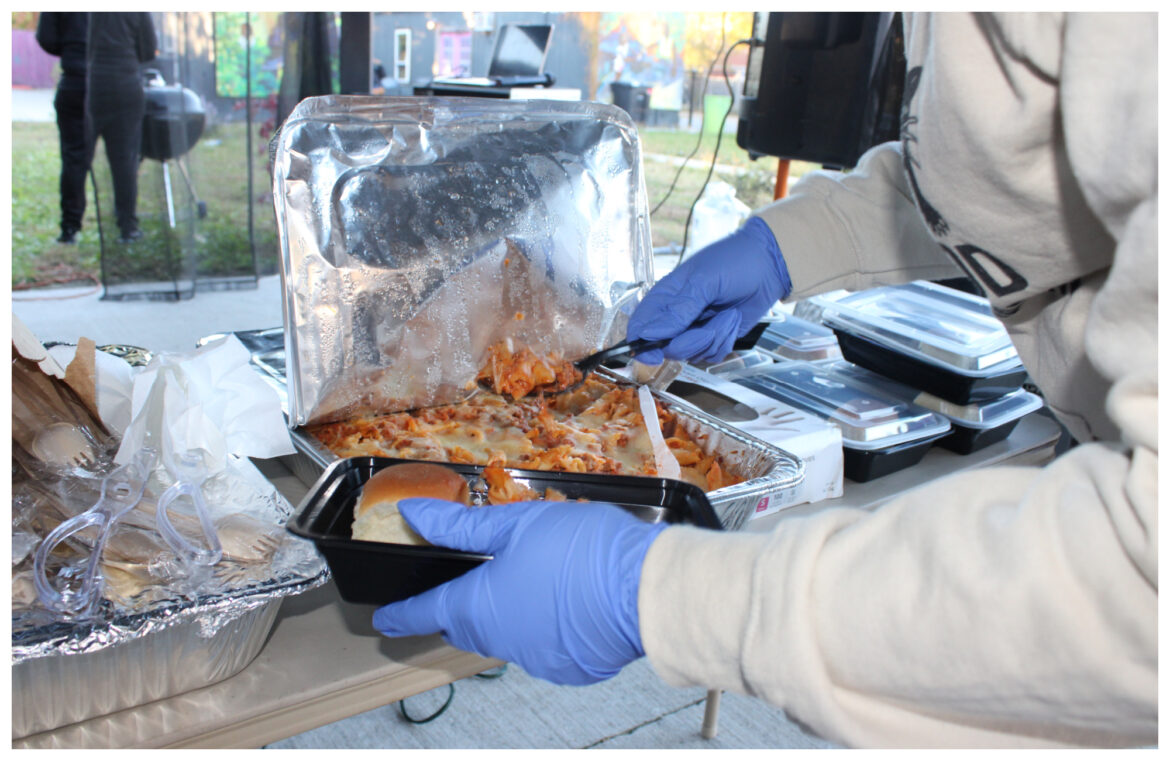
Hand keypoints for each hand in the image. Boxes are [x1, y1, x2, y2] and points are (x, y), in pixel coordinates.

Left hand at [372, 498, 667, 684]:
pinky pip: (539, 647)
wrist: (648, 590)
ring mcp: (535, 659)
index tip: (386, 618)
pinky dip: (540, 628)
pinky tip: (560, 603)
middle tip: (461, 589)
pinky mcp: (567, 668)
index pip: (424, 611)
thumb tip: (415, 514)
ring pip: (504, 637)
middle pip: (465, 626)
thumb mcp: (519, 523)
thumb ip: (461, 524)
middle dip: (458, 609)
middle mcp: (501, 641)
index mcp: (479, 605)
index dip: (401, 612)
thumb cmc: (586, 551)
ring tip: (526, 583)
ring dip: (504, 615)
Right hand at [626, 216, 790, 364]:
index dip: (641, 343)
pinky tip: (732, 320)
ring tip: (727, 315)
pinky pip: (711, 354)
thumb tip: (651, 333)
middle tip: (708, 329)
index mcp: (665, 297)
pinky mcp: (714, 338)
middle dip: (689, 342)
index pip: (640, 325)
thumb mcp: (704, 281)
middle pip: (665, 347)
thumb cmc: (734, 261)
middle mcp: (676, 316)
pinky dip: (724, 341)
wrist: (768, 266)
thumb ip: (678, 309)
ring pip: (690, 354)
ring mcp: (695, 329)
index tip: (653, 354)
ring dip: (712, 339)